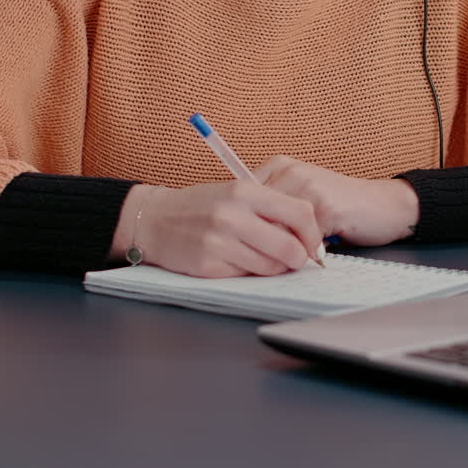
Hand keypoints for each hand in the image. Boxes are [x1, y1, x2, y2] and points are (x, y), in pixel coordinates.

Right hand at [110, 182, 323, 276]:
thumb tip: (308, 235)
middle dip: (298, 258)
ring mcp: (220, 242)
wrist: (154, 219)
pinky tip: (236, 261)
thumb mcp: (236, 193)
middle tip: (294, 259)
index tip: (313, 244)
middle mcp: (233, 215)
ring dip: (274, 268)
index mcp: (245, 191)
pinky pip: (247, 276)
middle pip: (291, 247)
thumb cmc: (202, 206)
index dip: (313, 234)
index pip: (301, 212)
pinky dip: (249, 272)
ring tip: (261, 257)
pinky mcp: (208, 265)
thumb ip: (271, 209)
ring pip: (271, 267)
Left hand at [253, 155, 418, 246]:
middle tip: (268, 255)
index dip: (245, 225)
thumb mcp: (302, 197)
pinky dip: (302, 252)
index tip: (250, 242)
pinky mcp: (324, 206)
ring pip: (275, 228)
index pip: (243, 199)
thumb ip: (274, 207)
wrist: (385, 205)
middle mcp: (290, 171)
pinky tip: (313, 255)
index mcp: (279, 166)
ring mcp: (307, 186)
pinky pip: (299, 238)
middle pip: (255, 215)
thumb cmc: (342, 205)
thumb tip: (241, 232)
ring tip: (292, 257)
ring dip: (282, 248)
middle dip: (260, 239)